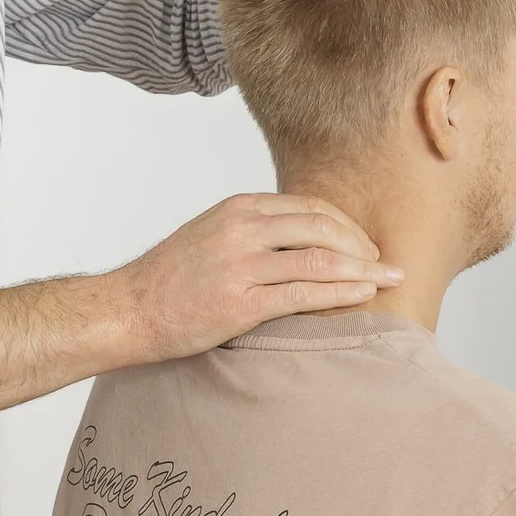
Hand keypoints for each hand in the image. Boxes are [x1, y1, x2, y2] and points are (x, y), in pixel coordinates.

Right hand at [109, 193, 401, 364]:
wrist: (128, 310)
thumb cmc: (169, 279)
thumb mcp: (211, 235)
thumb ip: (252, 231)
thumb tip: (299, 240)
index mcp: (238, 209)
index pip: (309, 205)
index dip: (346, 225)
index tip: (364, 244)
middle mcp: (242, 229)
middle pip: (321, 225)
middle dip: (361, 245)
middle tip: (384, 263)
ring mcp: (241, 265)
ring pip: (319, 258)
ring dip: (362, 269)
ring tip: (387, 280)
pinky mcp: (240, 303)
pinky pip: (304, 294)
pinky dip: (341, 293)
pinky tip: (361, 296)